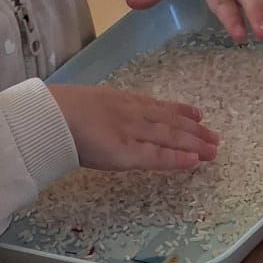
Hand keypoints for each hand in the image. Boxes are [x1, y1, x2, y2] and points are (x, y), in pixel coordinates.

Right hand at [51, 82, 218, 171]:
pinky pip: (157, 156)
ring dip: (193, 143)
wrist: (48, 117)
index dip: (178, 110)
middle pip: (169, 122)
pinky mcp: (127, 152)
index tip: (196, 114)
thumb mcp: (81, 104)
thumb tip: (98, 119)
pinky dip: (176, 159)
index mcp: (119, 100)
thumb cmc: (54, 113)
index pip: (155, 106)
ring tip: (212, 149)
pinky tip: (193, 162)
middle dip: (194, 130)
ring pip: (170, 137)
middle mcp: (131, 114)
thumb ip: (97, 112)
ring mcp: (131, 131)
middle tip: (214, 136)